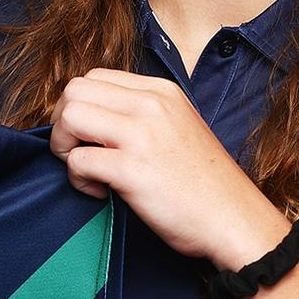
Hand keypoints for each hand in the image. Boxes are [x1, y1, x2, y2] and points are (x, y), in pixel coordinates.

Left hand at [49, 68, 290, 270]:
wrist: (236, 220)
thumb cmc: (203, 181)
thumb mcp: (178, 124)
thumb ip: (140, 112)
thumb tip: (93, 115)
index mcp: (160, 91)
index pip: (93, 77)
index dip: (78, 105)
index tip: (86, 134)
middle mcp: (150, 105)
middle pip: (74, 90)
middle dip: (62, 122)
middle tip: (75, 150)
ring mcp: (142, 135)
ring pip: (70, 117)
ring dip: (63, 146)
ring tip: (84, 169)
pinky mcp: (133, 170)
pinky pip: (78, 160)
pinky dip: (78, 179)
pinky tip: (99, 192)